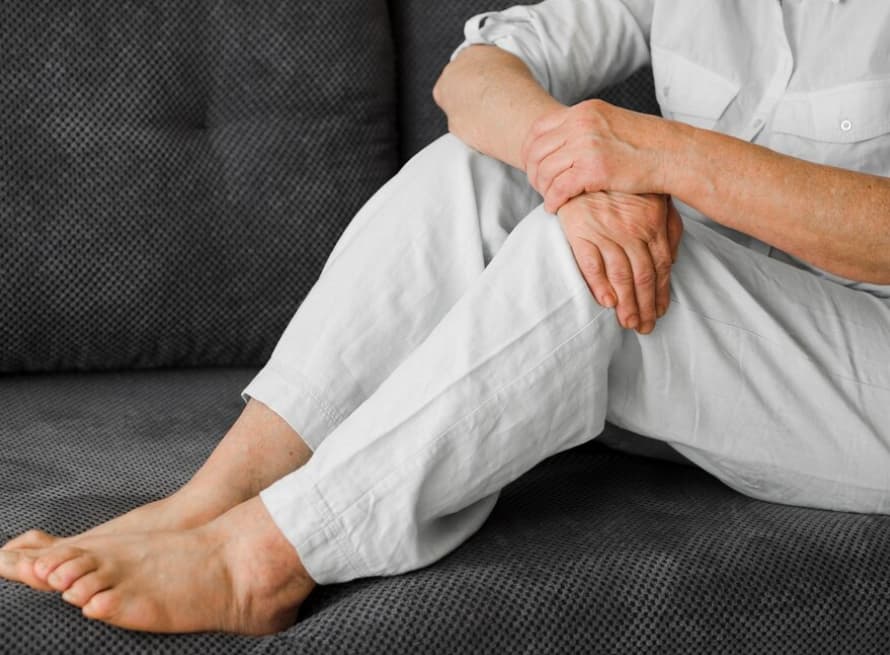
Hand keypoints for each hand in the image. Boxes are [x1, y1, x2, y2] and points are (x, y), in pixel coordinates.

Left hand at [521, 99, 666, 212]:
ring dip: (542, 189)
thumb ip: (586, 129)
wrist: (674, 154)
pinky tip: (555, 208)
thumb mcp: (611, 124)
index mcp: (584, 111)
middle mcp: (581, 124)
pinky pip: (559, 188)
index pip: (538, 130)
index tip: (534, 167)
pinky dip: (552, 201)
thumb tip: (563, 142)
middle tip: (539, 187)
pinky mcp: (593, 169)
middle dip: (533, 172)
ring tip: (549, 198)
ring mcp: (586, 146)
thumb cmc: (646, 144)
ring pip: (544, 171)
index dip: (530, 152)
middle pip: (537, 151)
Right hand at [557, 191, 682, 333]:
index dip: (662, 292)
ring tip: (629, 323)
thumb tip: (673, 260)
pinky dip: (599, 284)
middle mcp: (631, 230)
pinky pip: (591, 263)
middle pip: (643, 276)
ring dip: (627, 303)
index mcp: (652, 223)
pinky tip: (607, 302)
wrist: (584, 160)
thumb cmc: (621, 182)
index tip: (661, 311)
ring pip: (620, 275)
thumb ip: (668, 227)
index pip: (660, 266)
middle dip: (646, 305)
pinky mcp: (580, 231)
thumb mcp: (654, 197)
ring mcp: (605, 231)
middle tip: (645, 327)